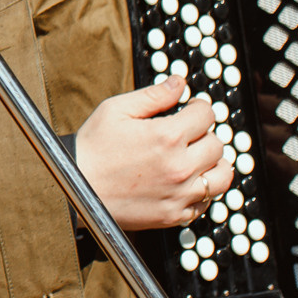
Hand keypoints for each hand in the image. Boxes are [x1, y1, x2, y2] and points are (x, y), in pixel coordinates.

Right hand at [72, 77, 229, 230]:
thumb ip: (152, 95)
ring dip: (213, 163)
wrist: (75, 189)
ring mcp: (180, 193)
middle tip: (189, 134)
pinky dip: (203, 190)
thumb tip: (179, 83)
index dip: (199, 107)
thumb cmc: (92, 149)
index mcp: (167, 136)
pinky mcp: (175, 215)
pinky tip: (186, 181)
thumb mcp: (115, 110)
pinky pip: (207, 202)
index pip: (207, 114)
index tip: (192, 109)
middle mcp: (180, 166)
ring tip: (197, 158)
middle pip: (217, 144)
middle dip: (204, 134)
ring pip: (222, 175)